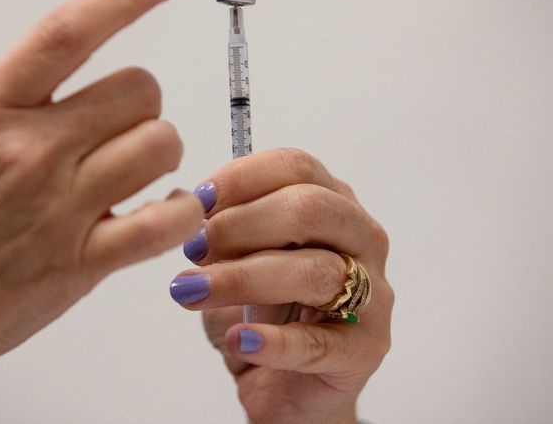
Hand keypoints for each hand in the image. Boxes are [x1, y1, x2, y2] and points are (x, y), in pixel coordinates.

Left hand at [170, 149, 391, 423]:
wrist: (287, 385)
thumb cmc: (265, 312)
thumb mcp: (236, 262)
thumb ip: (217, 230)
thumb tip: (181, 204)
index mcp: (332, 203)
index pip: (295, 167)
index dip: (240, 179)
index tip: (196, 202)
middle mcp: (361, 239)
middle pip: (311, 208)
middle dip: (241, 225)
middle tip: (194, 249)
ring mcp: (372, 294)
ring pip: (315, 272)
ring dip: (242, 279)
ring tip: (191, 292)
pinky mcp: (365, 350)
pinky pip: (318, 342)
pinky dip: (272, 342)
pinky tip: (238, 341)